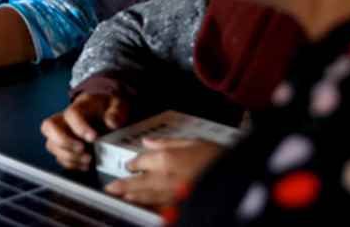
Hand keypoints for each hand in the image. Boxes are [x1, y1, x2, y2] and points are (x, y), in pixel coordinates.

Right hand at [40, 93, 131, 169]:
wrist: (103, 111)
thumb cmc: (107, 108)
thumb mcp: (117, 105)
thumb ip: (116, 112)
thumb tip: (112, 123)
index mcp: (79, 107)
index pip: (71, 114)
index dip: (79, 127)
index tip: (93, 137)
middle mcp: (64, 119)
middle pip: (49, 127)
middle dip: (64, 141)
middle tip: (82, 149)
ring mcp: (61, 133)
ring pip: (51, 145)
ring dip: (68, 156)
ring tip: (88, 159)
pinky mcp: (64, 147)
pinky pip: (59, 157)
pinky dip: (71, 164)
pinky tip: (86, 165)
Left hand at [105, 138, 223, 206]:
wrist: (239, 177)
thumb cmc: (219, 157)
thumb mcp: (193, 141)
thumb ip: (168, 143)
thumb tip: (148, 142)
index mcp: (165, 159)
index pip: (139, 161)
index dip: (133, 163)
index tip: (130, 165)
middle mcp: (164, 178)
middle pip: (136, 183)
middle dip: (122, 186)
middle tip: (110, 189)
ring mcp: (171, 195)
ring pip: (145, 198)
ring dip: (132, 198)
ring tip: (121, 198)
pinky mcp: (180, 206)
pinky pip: (160, 208)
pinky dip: (151, 207)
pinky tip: (144, 207)